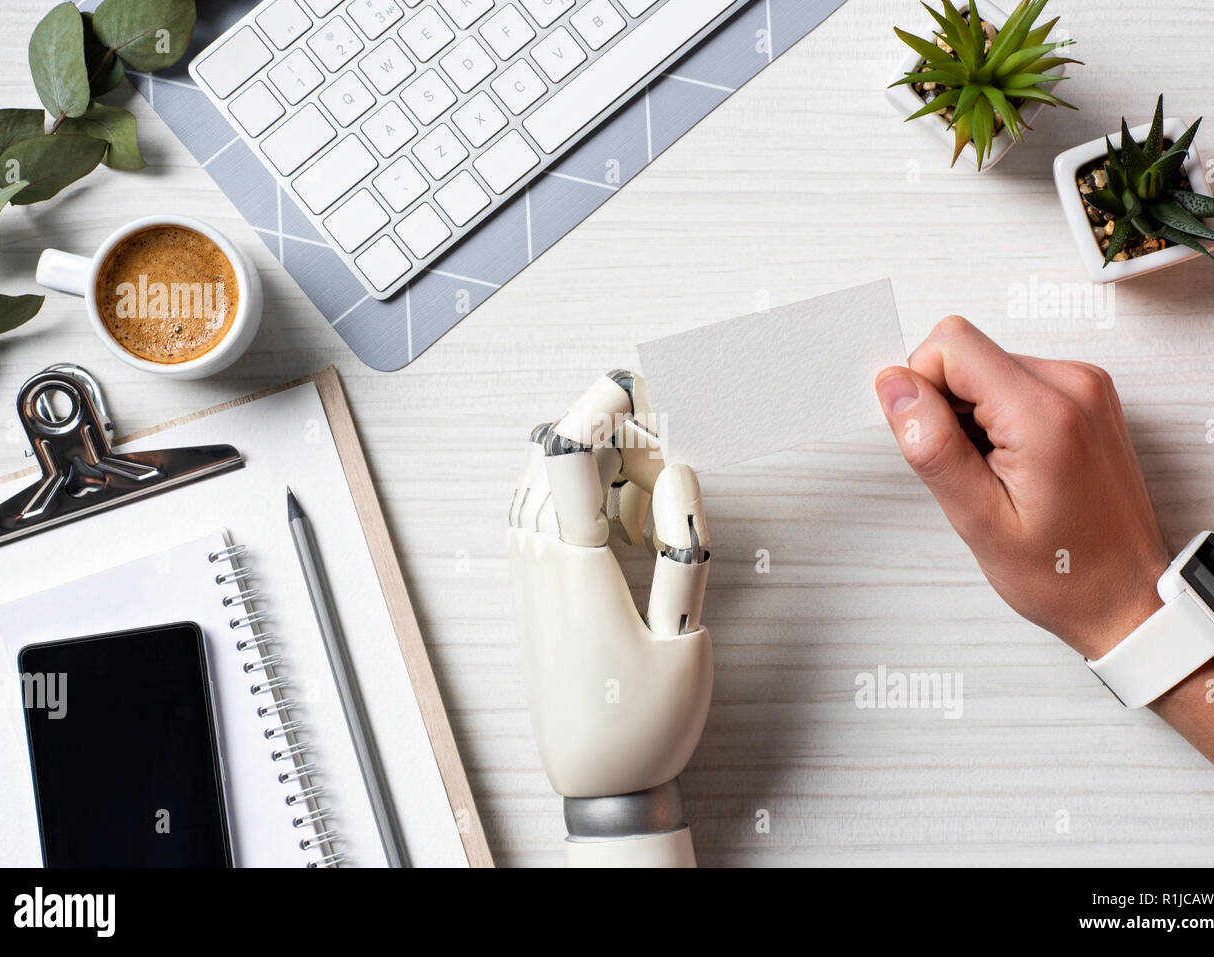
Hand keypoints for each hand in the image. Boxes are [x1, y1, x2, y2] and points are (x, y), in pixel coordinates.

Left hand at [507, 371, 711, 799]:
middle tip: (661, 460)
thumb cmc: (645, 723)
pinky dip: (569, 495)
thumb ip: (683, 551)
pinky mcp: (527, 593)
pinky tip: (611, 517)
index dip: (596, 411)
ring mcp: (526, 580)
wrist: (597, 786)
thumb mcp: (686, 642)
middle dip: (607, 437)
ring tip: (641, 493)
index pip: (570, 463)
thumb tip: (677, 476)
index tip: (629, 383)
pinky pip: (532, 516)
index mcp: (577, 574)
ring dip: (589, 466)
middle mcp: (539, 568)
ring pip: (537, 486)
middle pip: (552, 462)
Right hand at [875, 316, 1168, 659]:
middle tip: (968, 467)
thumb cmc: (1064, 572)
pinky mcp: (1085, 394)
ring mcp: (1085, 385)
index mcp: (1046, 413)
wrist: (1127, 596)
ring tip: (994, 472)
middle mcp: (1074, 385)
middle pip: (967, 352)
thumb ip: (932, 445)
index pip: (950, 345)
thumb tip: (896, 387)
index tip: (934, 442)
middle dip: (945, 404)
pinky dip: (996, 417)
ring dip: (971, 414)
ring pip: (986, 365)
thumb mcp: (979, 520)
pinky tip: (1011, 463)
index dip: (921, 389)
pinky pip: (1012, 380)